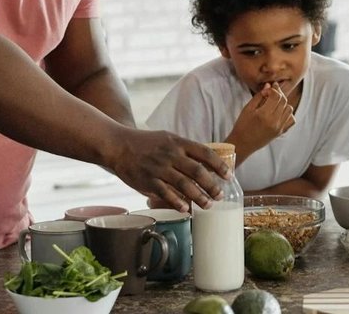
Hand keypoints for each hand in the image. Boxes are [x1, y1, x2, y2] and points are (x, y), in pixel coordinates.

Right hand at [108, 130, 229, 211]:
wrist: (118, 145)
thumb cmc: (146, 143)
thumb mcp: (168, 139)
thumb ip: (186, 150)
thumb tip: (206, 163)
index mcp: (178, 143)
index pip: (205, 153)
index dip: (219, 166)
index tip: (229, 176)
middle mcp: (170, 155)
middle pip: (198, 171)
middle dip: (212, 185)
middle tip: (220, 195)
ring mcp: (159, 168)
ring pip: (184, 185)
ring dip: (199, 197)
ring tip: (208, 205)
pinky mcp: (148, 181)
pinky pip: (166, 194)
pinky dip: (177, 202)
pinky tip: (186, 209)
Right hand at [227, 82, 294, 154]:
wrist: (242, 144)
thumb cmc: (242, 125)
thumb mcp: (248, 108)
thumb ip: (259, 96)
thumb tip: (269, 85)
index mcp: (264, 114)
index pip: (276, 96)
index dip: (274, 89)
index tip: (269, 87)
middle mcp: (274, 121)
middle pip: (284, 101)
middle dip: (279, 93)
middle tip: (272, 92)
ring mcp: (279, 128)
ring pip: (289, 109)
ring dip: (283, 103)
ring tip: (274, 103)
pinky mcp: (281, 132)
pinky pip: (291, 119)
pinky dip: (288, 114)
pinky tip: (279, 112)